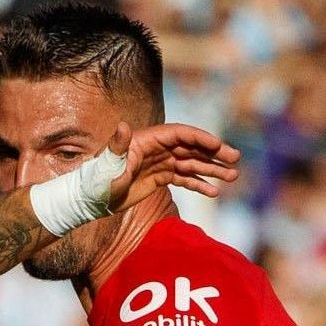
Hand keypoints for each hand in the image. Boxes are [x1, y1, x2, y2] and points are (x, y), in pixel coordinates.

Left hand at [108, 121, 239, 209]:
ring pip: (191, 163)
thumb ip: (117, 146)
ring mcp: (159, 163)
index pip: (179, 134)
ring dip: (212, 169)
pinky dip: (198, 184)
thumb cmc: (95, 181)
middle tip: (235, 159)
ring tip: (232, 176)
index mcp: (146, 140)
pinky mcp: (158, 178)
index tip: (218, 146)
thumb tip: (122, 125)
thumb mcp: (107, 165)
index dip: (199, 138)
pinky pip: (183, 179)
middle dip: (214, 153)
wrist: (89, 200)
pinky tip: (214, 192)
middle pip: (191, 147)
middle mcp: (156, 149)